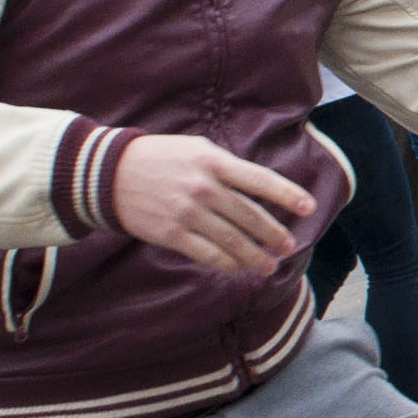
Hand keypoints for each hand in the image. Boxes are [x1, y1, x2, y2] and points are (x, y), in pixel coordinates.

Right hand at [110, 134, 315, 275]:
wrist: (108, 173)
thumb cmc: (159, 159)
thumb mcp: (196, 149)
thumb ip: (227, 167)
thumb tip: (258, 189)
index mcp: (214, 162)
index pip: (260, 180)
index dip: (288, 195)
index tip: (308, 208)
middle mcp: (205, 187)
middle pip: (251, 216)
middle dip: (274, 235)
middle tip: (288, 246)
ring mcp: (188, 213)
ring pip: (233, 241)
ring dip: (256, 256)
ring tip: (269, 265)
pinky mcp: (172, 234)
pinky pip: (208, 254)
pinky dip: (228, 264)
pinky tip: (239, 268)